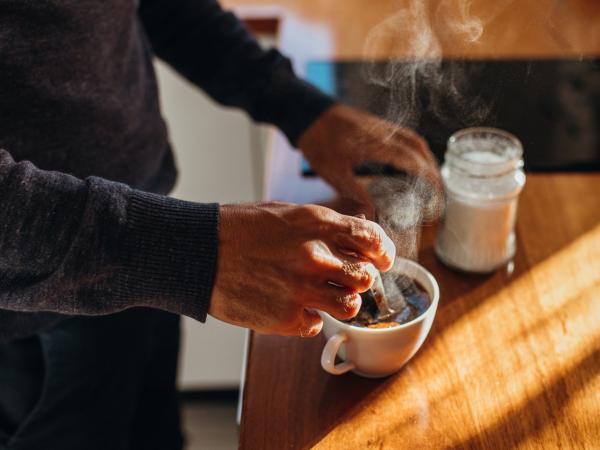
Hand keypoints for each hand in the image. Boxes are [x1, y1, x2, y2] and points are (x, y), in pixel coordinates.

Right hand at [209, 202, 395, 336]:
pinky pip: (317, 325)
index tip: (381, 259)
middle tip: (347, 280)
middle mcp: (315, 256)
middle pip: (366, 277)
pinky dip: (310, 319)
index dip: (383, 252)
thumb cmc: (239, 229)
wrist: (198, 252)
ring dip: (342, 302)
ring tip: (325, 297)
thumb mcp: (285, 212)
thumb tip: (358, 230)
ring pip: (351, 306)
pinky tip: (293, 307)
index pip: (372, 239)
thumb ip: (324, 224)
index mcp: (317, 224)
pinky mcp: (286, 318)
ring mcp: (302, 290)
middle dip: (361, 279)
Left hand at [298, 104, 441, 217]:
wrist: (307, 112)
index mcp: (377, 145)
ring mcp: (381, 126)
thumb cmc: (318, 143)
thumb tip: (374, 213)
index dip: (429, 176)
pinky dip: (414, 149)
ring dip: (425, 157)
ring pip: (413, 139)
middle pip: (419, 147)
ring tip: (430, 178)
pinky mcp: (376, 124)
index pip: (412, 160)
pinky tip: (411, 161)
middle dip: (432, 168)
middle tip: (438, 190)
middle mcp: (384, 132)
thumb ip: (356, 193)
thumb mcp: (334, 174)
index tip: (438, 192)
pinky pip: (404, 135)